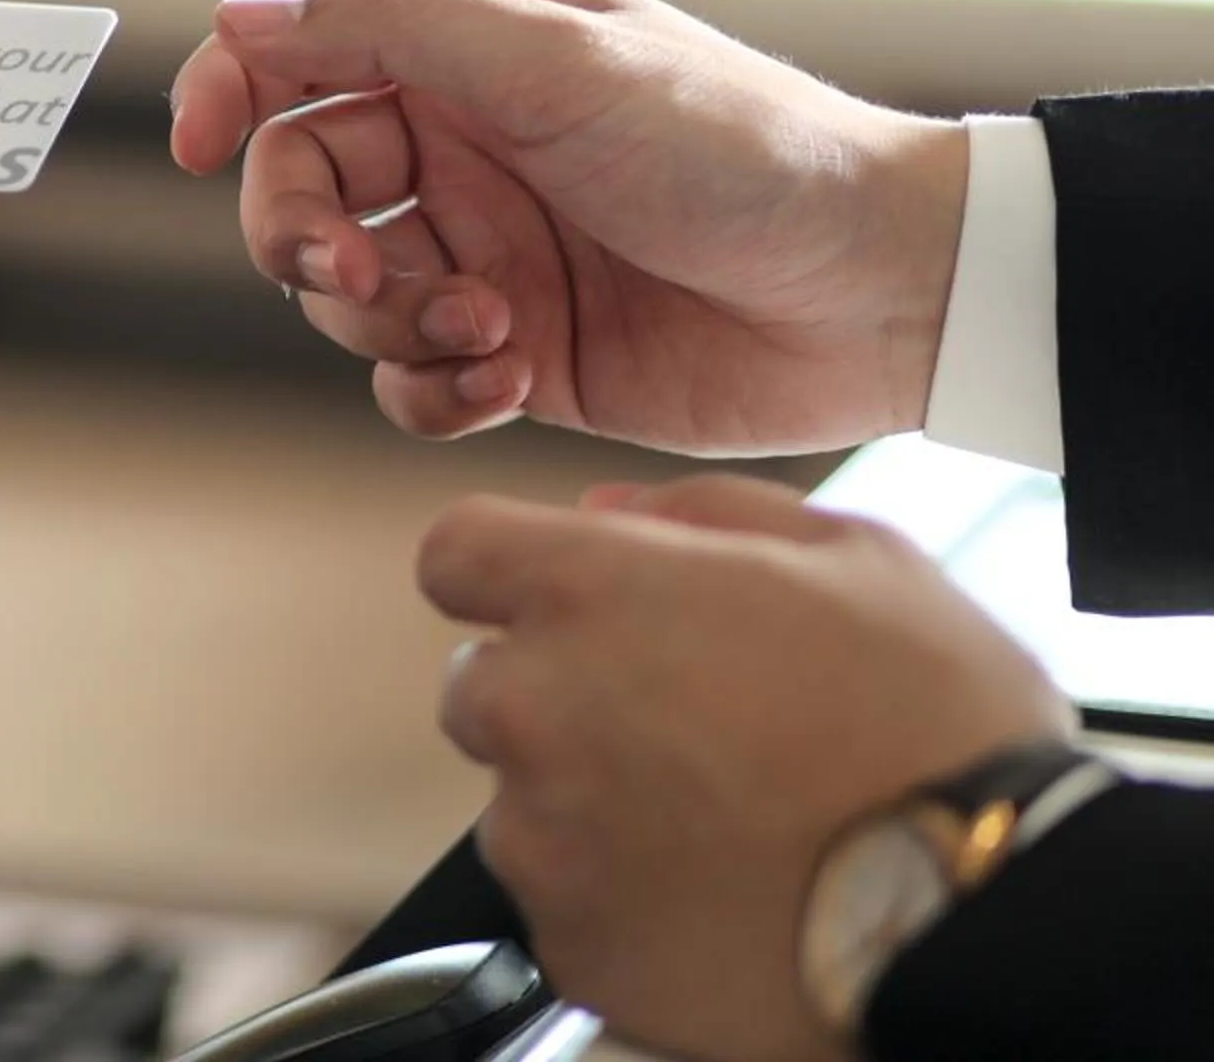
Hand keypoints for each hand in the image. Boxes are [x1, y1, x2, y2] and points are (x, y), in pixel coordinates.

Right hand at [168, 0, 969, 454]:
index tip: (195, 150)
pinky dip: (435, 392)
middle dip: (301, 237)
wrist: (879, 292)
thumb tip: (239, 18)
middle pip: (298, 189)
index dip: (226, 96)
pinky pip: (410, 383)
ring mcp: (487, 254)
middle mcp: (462, 150)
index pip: (296, 60)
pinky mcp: (520, 354)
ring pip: (344, 297)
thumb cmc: (738, 148)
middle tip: (353, 271)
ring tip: (486, 329)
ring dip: (387, 321)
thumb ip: (389, 28)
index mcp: (467, 55)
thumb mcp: (558, 60)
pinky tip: (510, 380)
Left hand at [423, 476, 1071, 1061]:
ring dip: (589, 801)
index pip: (456, 554)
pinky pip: (565, 900)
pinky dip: (620, 896)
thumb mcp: (858, 558)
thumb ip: (707, 513)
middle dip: (559, 695)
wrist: (994, 917)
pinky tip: (721, 888)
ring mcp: (540, 834)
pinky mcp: (567, 941)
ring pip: (523, 799)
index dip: (511, 577)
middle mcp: (534, 706)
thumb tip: (612, 509)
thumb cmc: (940, 730)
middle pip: (483, 684)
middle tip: (687, 727)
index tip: (568, 607)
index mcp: (588, 591)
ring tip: (726, 819)